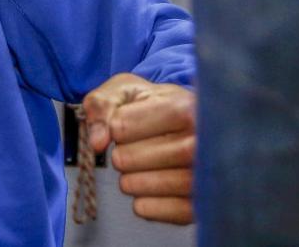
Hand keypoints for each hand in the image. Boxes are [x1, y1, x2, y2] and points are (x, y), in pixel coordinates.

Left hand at [82, 73, 195, 224]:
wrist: (196, 125)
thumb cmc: (158, 105)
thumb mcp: (128, 89)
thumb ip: (102, 104)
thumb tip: (97, 142)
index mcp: (183, 108)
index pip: (121, 127)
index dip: (115, 126)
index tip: (129, 123)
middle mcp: (199, 144)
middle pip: (126, 159)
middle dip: (122, 152)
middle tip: (138, 146)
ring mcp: (202, 178)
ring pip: (136, 186)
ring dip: (129, 177)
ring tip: (144, 165)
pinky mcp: (197, 207)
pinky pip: (148, 210)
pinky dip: (142, 202)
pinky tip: (151, 187)